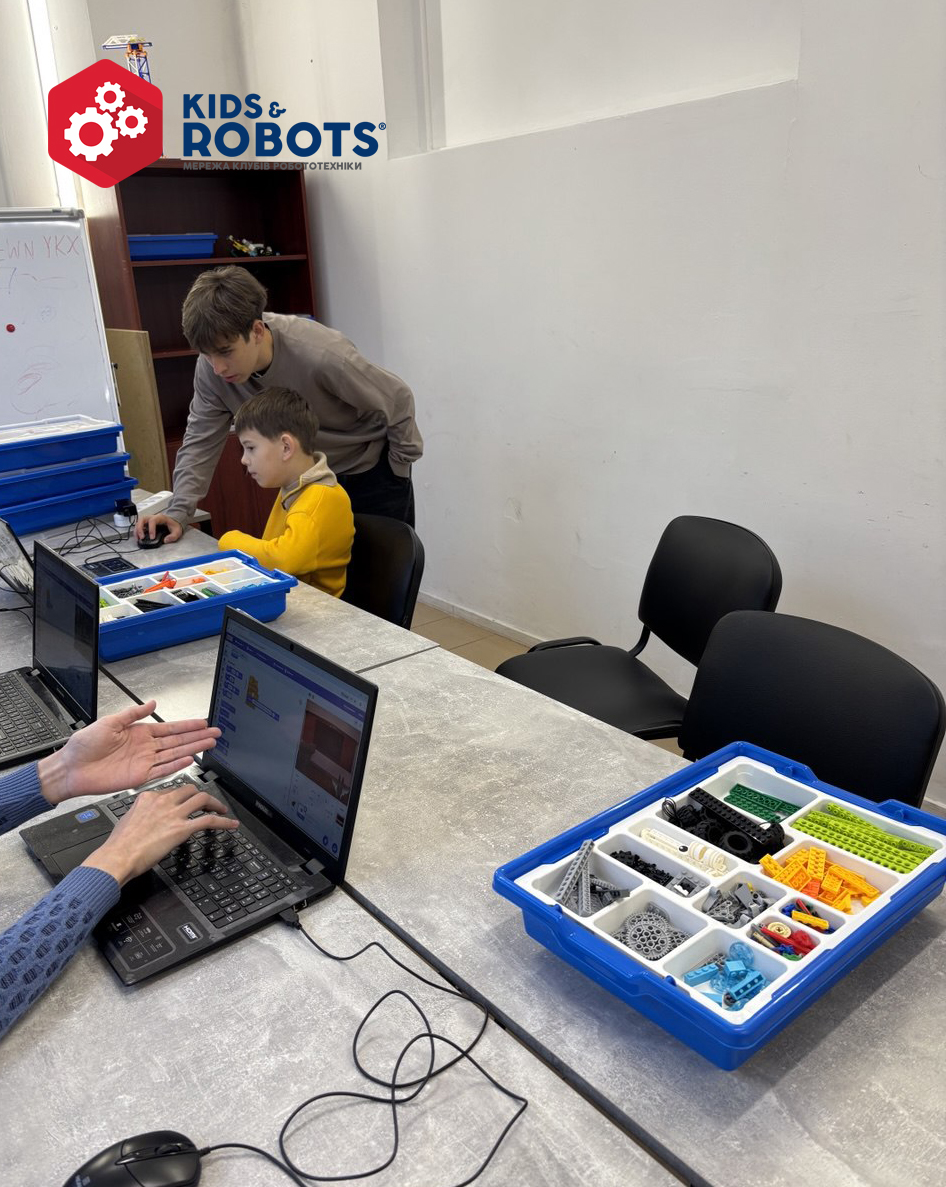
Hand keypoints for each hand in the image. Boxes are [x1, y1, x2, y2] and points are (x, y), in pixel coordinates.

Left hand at [37, 700, 220, 805]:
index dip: (187, 725)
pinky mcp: (140, 777)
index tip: (203, 722)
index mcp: (139, 733)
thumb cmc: (84, 745)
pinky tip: (190, 760)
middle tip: (215, 733)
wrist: (71, 768)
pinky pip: (163, 770)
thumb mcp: (109, 722)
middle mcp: (145, 748)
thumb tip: (152, 703)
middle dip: (197, 736)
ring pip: (175, 755)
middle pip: (177, 741)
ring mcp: (144, 762)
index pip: (169, 728)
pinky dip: (177, 765)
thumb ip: (133, 713)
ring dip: (193, 749)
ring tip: (210, 744)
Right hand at [82, 783, 238, 884]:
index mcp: (148, 797)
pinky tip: (231, 824)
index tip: (185, 802)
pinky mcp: (182, 829)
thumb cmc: (119, 845)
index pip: (171, 791)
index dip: (181, 797)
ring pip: (202, 799)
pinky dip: (224, 822)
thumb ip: (142, 814)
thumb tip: (149, 818)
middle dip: (200, 795)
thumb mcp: (128, 820)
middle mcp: (163, 802)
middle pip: (189, 789)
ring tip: (222, 809)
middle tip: (207, 802)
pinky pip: (209, 820)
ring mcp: (174, 814)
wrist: (117, 857)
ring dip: (215, 803)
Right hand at [136, 512, 182, 542]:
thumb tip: (166, 540)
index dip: (151, 529)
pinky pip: (139, 525)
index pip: (153, 521)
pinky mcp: (147, 523)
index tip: (152, 537)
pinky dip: (137, 531)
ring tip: (138, 538)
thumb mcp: (177, 531)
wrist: (174, 521)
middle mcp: (153, 517)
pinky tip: (138, 537)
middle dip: (140, 528)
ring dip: (137, 530)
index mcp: (160, 517)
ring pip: (139, 522)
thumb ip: (173, 536)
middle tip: (142, 537)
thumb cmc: (174, 525)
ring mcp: (149, 519)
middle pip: (143, 519)